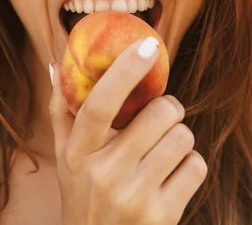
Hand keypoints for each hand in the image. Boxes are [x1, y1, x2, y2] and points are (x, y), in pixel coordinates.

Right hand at [48, 37, 207, 224]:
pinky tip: (173, 174)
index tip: (148, 44)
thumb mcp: (66, 158)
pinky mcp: (163, 215)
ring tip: (164, 149)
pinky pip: (196, 165)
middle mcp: (104, 175)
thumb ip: (61, 110)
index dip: (124, 70)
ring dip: (180, 137)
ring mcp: (134, 197)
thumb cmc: (84, 196)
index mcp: (78, 154)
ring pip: (182, 137)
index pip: (98, 104)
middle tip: (162, 114)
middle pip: (159, 113)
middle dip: (169, 107)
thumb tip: (55, 61)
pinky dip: (191, 164)